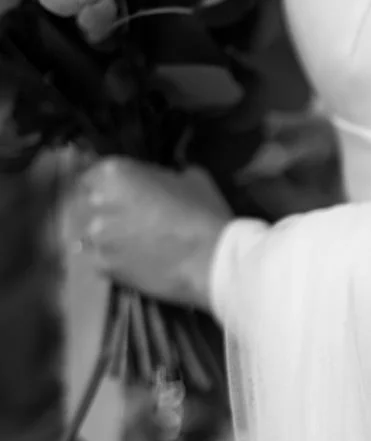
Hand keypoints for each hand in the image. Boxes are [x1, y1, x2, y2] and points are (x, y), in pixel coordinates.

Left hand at [74, 157, 232, 309]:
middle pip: (89, 204)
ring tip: (131, 246)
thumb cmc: (204, 214)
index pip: (94, 174)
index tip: (123, 195)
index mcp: (114, 172)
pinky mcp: (103, 268)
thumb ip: (164, 175)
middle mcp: (97, 202)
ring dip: (108, 238)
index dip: (109, 186)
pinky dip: (114, 261)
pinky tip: (133, 263)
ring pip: (94, 234)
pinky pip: (102, 261)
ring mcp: (97, 238)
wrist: (211, 262)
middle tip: (129, 221)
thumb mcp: (190, 178)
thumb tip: (161, 180)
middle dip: (105, 211)